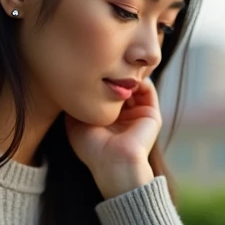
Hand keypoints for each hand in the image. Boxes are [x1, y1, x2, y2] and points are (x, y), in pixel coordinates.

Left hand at [66, 78, 160, 197]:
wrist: (114, 162)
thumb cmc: (92, 148)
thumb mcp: (76, 123)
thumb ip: (77, 104)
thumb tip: (73, 84)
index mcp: (107, 120)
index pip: (105, 93)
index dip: (99, 79)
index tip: (90, 67)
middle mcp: (124, 116)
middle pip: (121, 87)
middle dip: (114, 74)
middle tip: (105, 62)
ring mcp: (138, 114)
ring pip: (135, 85)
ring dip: (127, 74)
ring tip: (117, 67)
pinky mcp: (151, 114)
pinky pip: (148, 89)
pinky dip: (139, 79)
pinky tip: (127, 76)